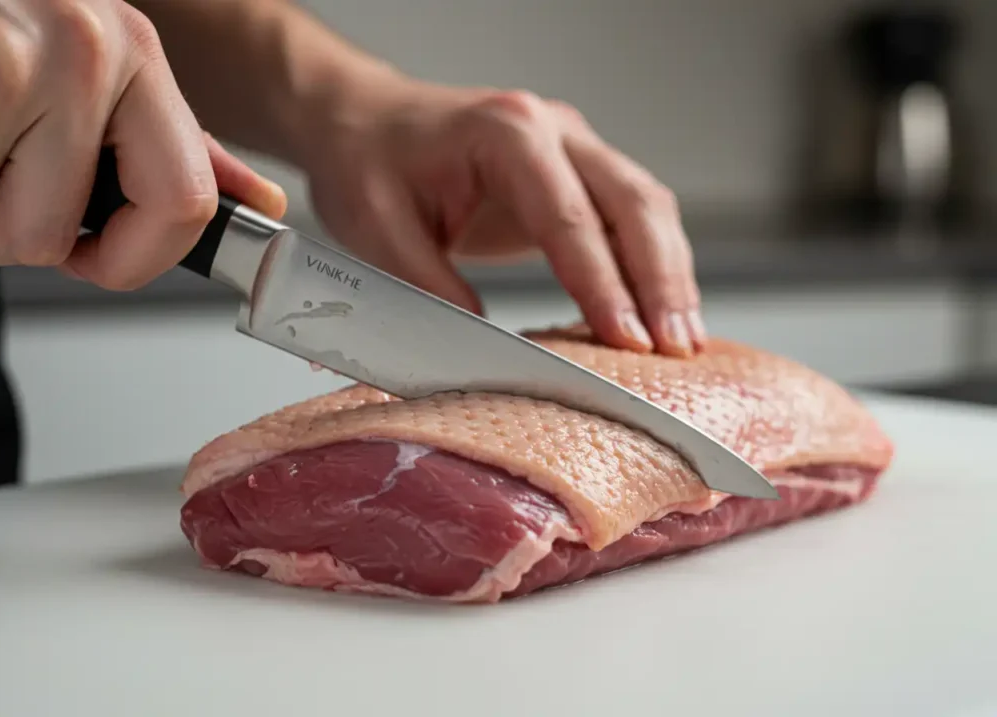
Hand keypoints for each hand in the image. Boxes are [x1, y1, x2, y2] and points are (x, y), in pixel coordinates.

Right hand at [0, 0, 284, 288]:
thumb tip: (261, 203)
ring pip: (4, 231)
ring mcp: (18, 63)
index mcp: (136, 55)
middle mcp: (88, 55)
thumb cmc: (0, 15)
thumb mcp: (102, 60)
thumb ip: (174, 141)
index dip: (135, 259)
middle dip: (12, 231)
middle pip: (60, 236)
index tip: (95, 258)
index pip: (185, 204)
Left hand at [300, 71, 704, 356]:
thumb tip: (487, 349)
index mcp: (506, 133)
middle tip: (675, 345)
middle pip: (633, 202)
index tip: (625, 339)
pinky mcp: (577, 174)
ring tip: (684, 338)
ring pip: (647, 207)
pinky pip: (631, 217)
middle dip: (660, 280)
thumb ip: (432, 287)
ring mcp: (573, 147)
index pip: (570, 215)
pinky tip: (662, 309)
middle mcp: (553, 130)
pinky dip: (654, 264)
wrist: (365, 123)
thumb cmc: (369, 163)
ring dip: (671, 274)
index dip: (603, 283)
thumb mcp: (377, 229)